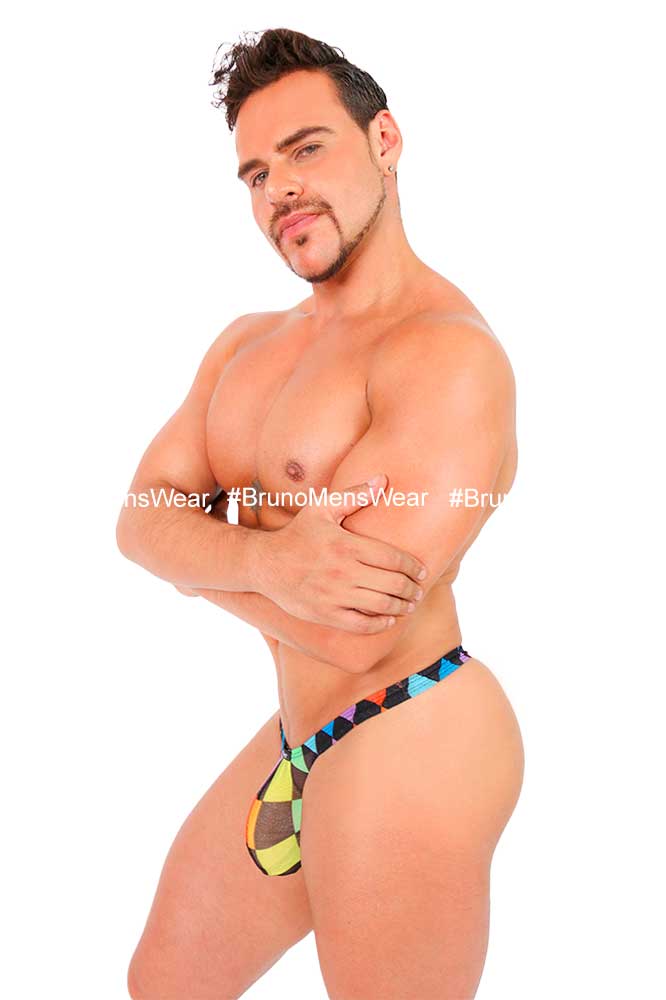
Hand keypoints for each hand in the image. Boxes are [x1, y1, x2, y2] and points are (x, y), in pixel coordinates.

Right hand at [254, 474, 426, 631]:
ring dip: (401, 606)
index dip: (413, 567)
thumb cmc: (297, 534)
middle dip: (412, 588)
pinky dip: (380, 624)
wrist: (265, 564)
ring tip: (409, 604)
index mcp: (347, 545)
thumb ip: (354, 495)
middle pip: (392, 583)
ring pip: (380, 605)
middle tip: (419, 589)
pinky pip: (361, 624)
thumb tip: (383, 480)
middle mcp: (343, 571)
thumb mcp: (322, 508)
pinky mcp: (325, 613)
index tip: (422, 571)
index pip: (393, 558)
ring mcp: (334, 595)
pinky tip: (388, 619)